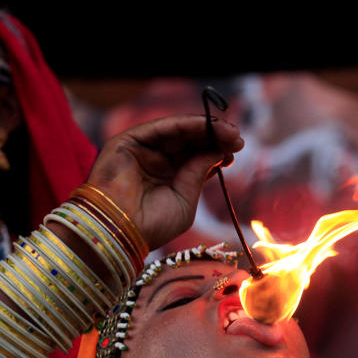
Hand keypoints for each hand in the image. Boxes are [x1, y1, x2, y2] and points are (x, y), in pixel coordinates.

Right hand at [85, 114, 243, 249]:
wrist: (120, 232)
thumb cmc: (151, 226)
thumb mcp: (185, 201)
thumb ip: (199, 174)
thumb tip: (219, 151)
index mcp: (167, 179)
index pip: (195, 157)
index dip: (216, 150)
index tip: (236, 148)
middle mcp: (155, 161)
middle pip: (189, 141)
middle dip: (214, 137)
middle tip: (237, 137)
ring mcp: (142, 150)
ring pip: (177, 131)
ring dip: (204, 128)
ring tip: (228, 132)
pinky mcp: (129, 141)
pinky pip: (162, 127)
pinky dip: (185, 124)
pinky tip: (206, 126)